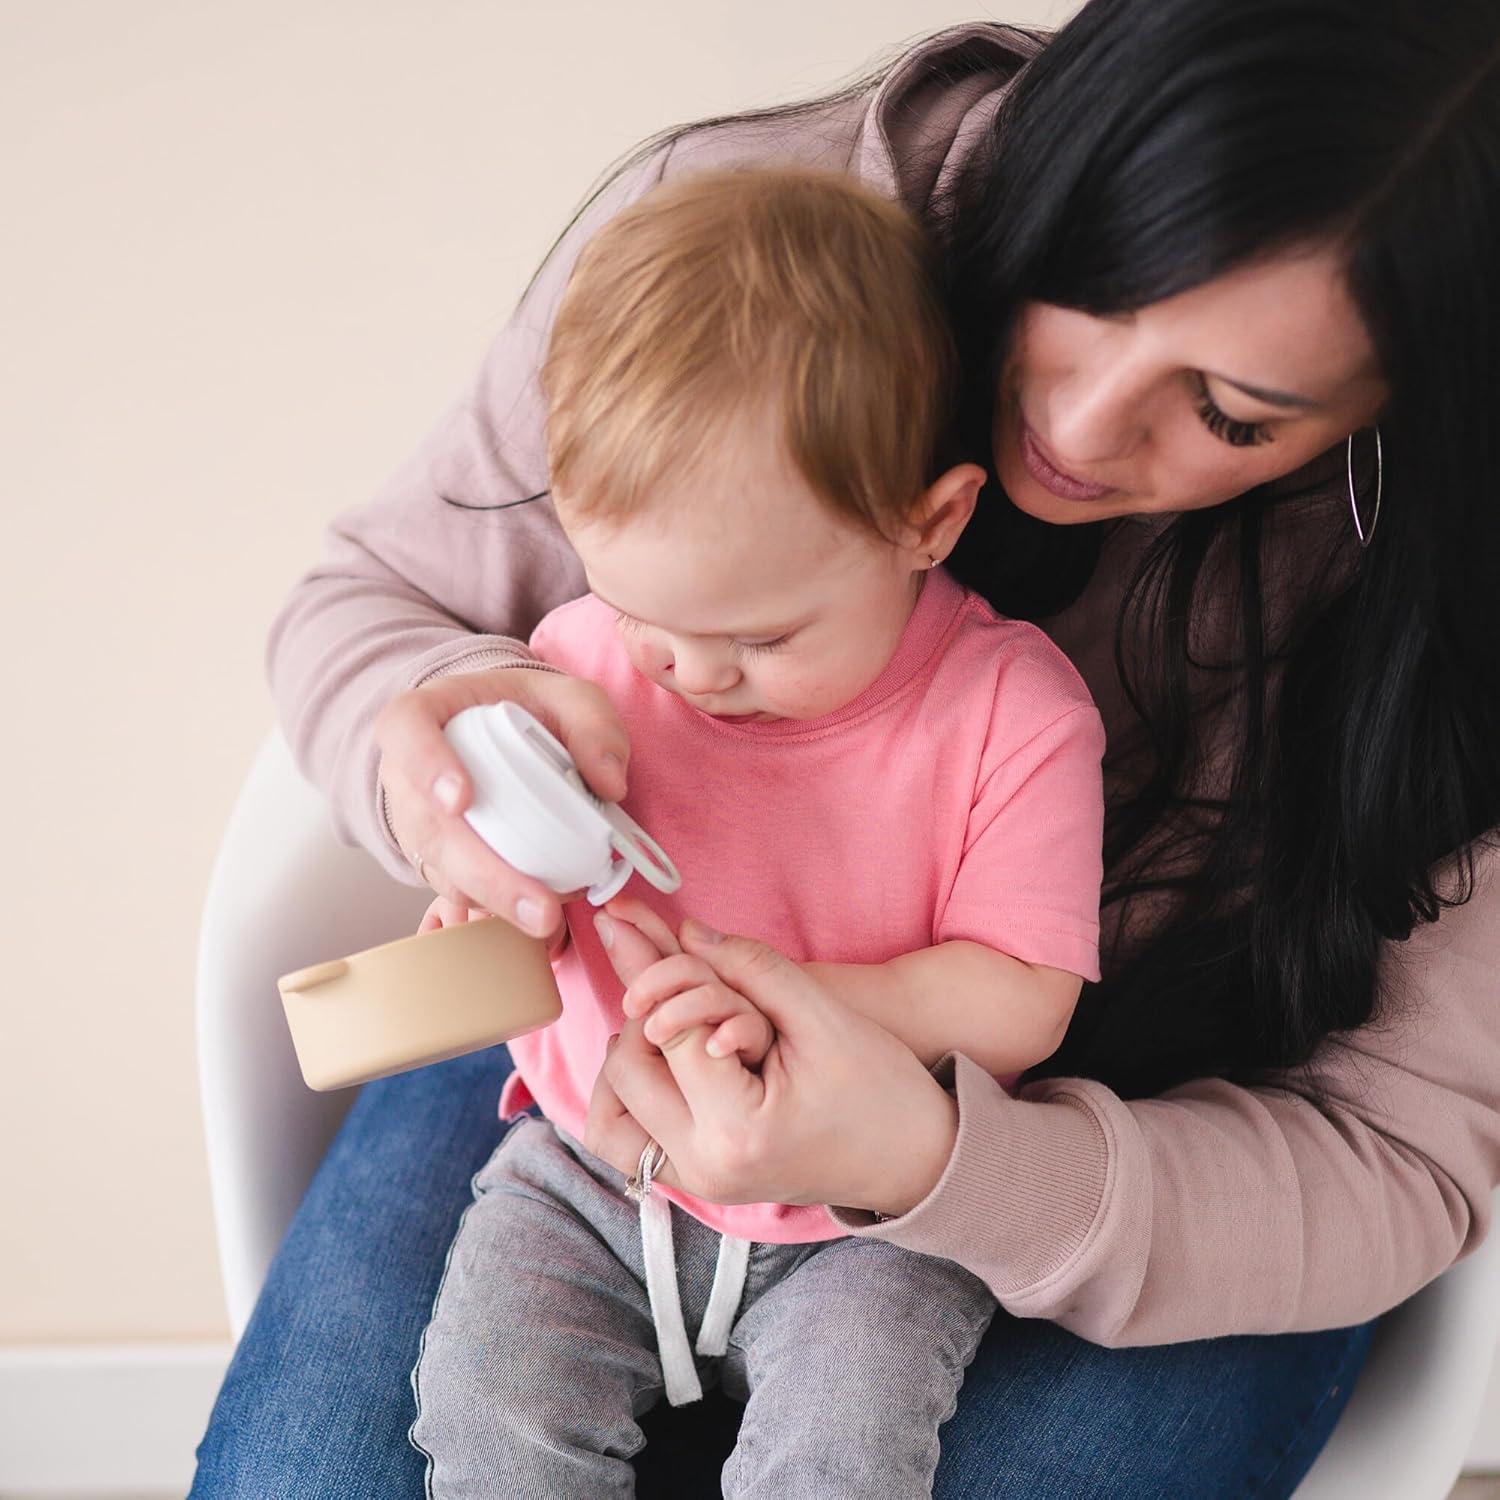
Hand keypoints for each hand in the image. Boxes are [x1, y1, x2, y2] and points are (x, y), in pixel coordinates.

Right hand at [374, 664, 629, 942]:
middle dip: (482, 870)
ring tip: (546, 918)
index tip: (461, 799)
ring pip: (442, 868)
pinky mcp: (437, 858)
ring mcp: (417, 820)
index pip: (406, 729)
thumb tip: (611, 786)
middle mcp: (408, 771)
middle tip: (535, 902)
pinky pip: (458, 888)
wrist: (496, 728)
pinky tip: (539, 910)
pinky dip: (498, 903)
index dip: (426, 764)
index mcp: (427, 713)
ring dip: (493, 897)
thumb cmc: (527, 708)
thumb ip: (594, 727)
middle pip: (428, 824)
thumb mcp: (570, 697)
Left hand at [585, 922, 958, 1216]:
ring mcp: (701, 1182)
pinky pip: (631, 1144)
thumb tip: (689, 932)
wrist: (919, 1159)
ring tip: (658, 1026)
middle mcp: (707, 1166)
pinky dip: (633, 1098)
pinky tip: (663, 1059)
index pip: (668, 1033)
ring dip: (623, 1063)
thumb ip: (754, 968)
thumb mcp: (823, 1017)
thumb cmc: (883, 1090)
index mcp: (738, 1128)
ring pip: (608, 1121)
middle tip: (663, 982)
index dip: (653, 971)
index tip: (627, 923)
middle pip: (625, 1074)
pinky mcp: (702, 1182)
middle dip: (638, 1016)